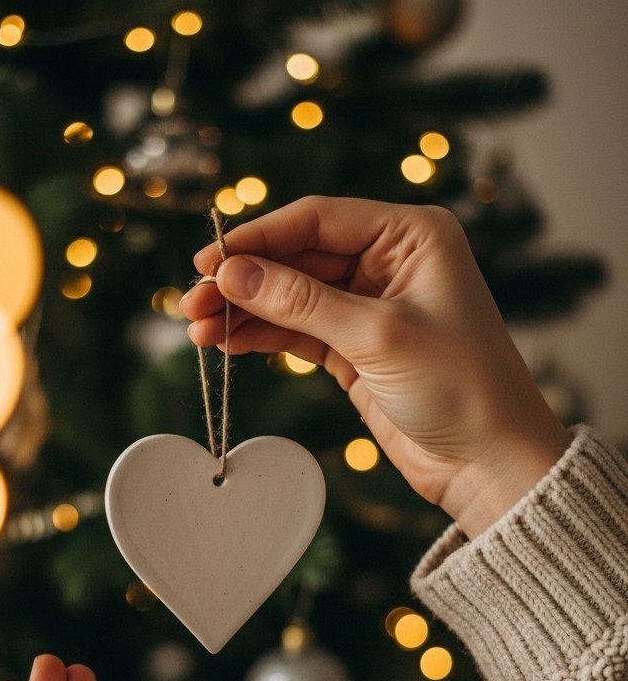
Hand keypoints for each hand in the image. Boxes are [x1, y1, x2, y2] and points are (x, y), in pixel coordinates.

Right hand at [182, 196, 570, 536]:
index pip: (317, 219)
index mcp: (412, 235)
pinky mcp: (356, 347)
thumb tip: (231, 274)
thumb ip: (300, 302)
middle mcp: (390, 261)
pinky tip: (226, 342)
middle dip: (243, 279)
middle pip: (297, 255)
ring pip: (291, 294)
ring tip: (197, 329)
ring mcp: (371, 304)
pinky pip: (297, 329)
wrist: (489, 462)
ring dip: (244, 310)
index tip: (208, 262)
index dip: (258, 238)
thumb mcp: (376, 336)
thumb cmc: (459, 388)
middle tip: (192, 302)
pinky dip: (262, 335)